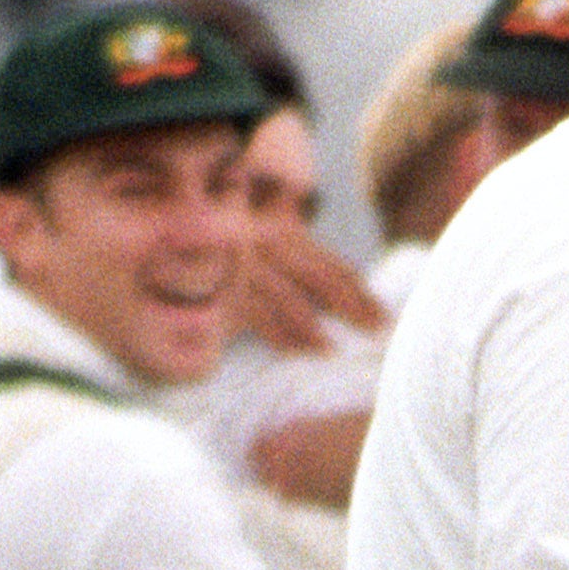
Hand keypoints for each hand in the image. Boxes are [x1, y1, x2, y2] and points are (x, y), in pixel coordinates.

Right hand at [235, 228, 383, 354]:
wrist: (185, 217)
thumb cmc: (236, 238)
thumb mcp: (271, 237)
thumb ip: (300, 259)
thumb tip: (346, 298)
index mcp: (288, 233)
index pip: (333, 266)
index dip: (361, 292)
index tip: (383, 317)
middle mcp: (270, 244)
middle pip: (319, 279)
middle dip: (350, 308)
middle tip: (374, 332)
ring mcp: (247, 264)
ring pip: (287, 297)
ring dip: (311, 328)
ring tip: (332, 352)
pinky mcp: (225, 285)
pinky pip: (255, 314)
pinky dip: (277, 335)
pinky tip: (294, 353)